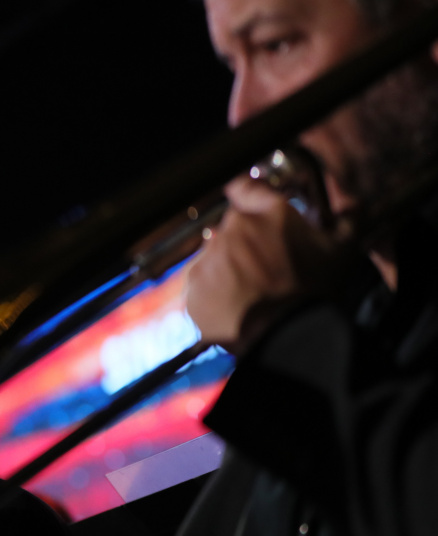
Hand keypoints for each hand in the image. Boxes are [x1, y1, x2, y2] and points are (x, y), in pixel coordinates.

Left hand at [185, 176, 341, 354]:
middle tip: (262, 267)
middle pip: (230, 228)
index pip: (244, 187)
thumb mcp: (342, 250)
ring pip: (212, 256)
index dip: (245, 197)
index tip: (247, 206)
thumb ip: (346, 220)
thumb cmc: (315, 293)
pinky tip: (233, 305)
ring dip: (225, 268)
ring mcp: (209, 256)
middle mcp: (234, 227)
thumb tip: (354, 208)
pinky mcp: (193, 285)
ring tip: (248, 292)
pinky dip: (211, 292)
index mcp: (269, 212)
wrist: (285, 336)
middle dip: (243, 243)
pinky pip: (199, 283)